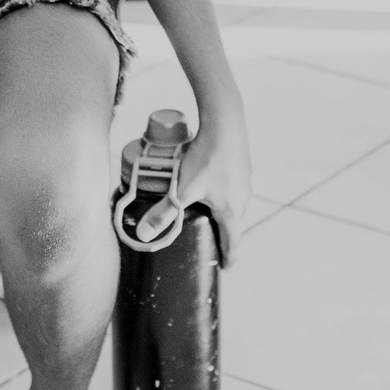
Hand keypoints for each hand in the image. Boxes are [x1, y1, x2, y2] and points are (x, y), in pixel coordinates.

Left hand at [139, 106, 251, 264]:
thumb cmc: (206, 156)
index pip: (233, 242)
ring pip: (233, 204)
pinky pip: (233, 187)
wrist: (225, 121)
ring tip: (205, 213)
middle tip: (208, 241)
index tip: (225, 268)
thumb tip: (144, 234)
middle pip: (233, 223)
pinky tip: (210, 185)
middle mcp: (243, 198)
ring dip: (221, 211)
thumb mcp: (181, 188)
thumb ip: (163, 212)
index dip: (228, 257)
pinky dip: (223, 193)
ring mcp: (245, 181)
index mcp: (231, 210)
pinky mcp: (242, 166)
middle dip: (222, 234)